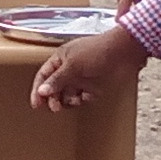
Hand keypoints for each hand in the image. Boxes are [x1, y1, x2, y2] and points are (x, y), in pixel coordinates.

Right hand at [30, 23, 147, 111]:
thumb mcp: (73, 65)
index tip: (37, 104)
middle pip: (55, 87)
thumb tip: (41, 92)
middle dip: (54, 98)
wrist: (124, 52)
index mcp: (61, 59)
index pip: (44, 75)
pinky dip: (83, 100)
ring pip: (68, 94)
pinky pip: (83, 97)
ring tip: (73, 102)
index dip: (38, 89)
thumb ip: (57, 80)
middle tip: (55, 107)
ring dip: (68, 100)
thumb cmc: (97, 51)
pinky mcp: (94, 86)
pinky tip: (87, 97)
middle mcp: (69, 68)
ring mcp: (82, 78)